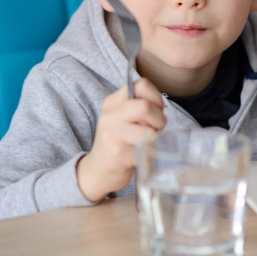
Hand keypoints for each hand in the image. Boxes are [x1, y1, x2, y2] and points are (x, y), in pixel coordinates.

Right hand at [76, 78, 165, 201]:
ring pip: (149, 131)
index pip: (143, 85)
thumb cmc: (118, 142)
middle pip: (145, 107)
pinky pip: (146, 150)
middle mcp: (110, 115)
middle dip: (159, 120)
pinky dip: (150, 154)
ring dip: (155, 139)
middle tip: (154, 129)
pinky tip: (140, 155)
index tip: (154, 112)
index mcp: (113, 102)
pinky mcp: (118, 155)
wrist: (97, 170)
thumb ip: (139, 106)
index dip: (156, 99)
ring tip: (146, 143)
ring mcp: (112, 135)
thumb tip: (159, 106)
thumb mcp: (123, 117)